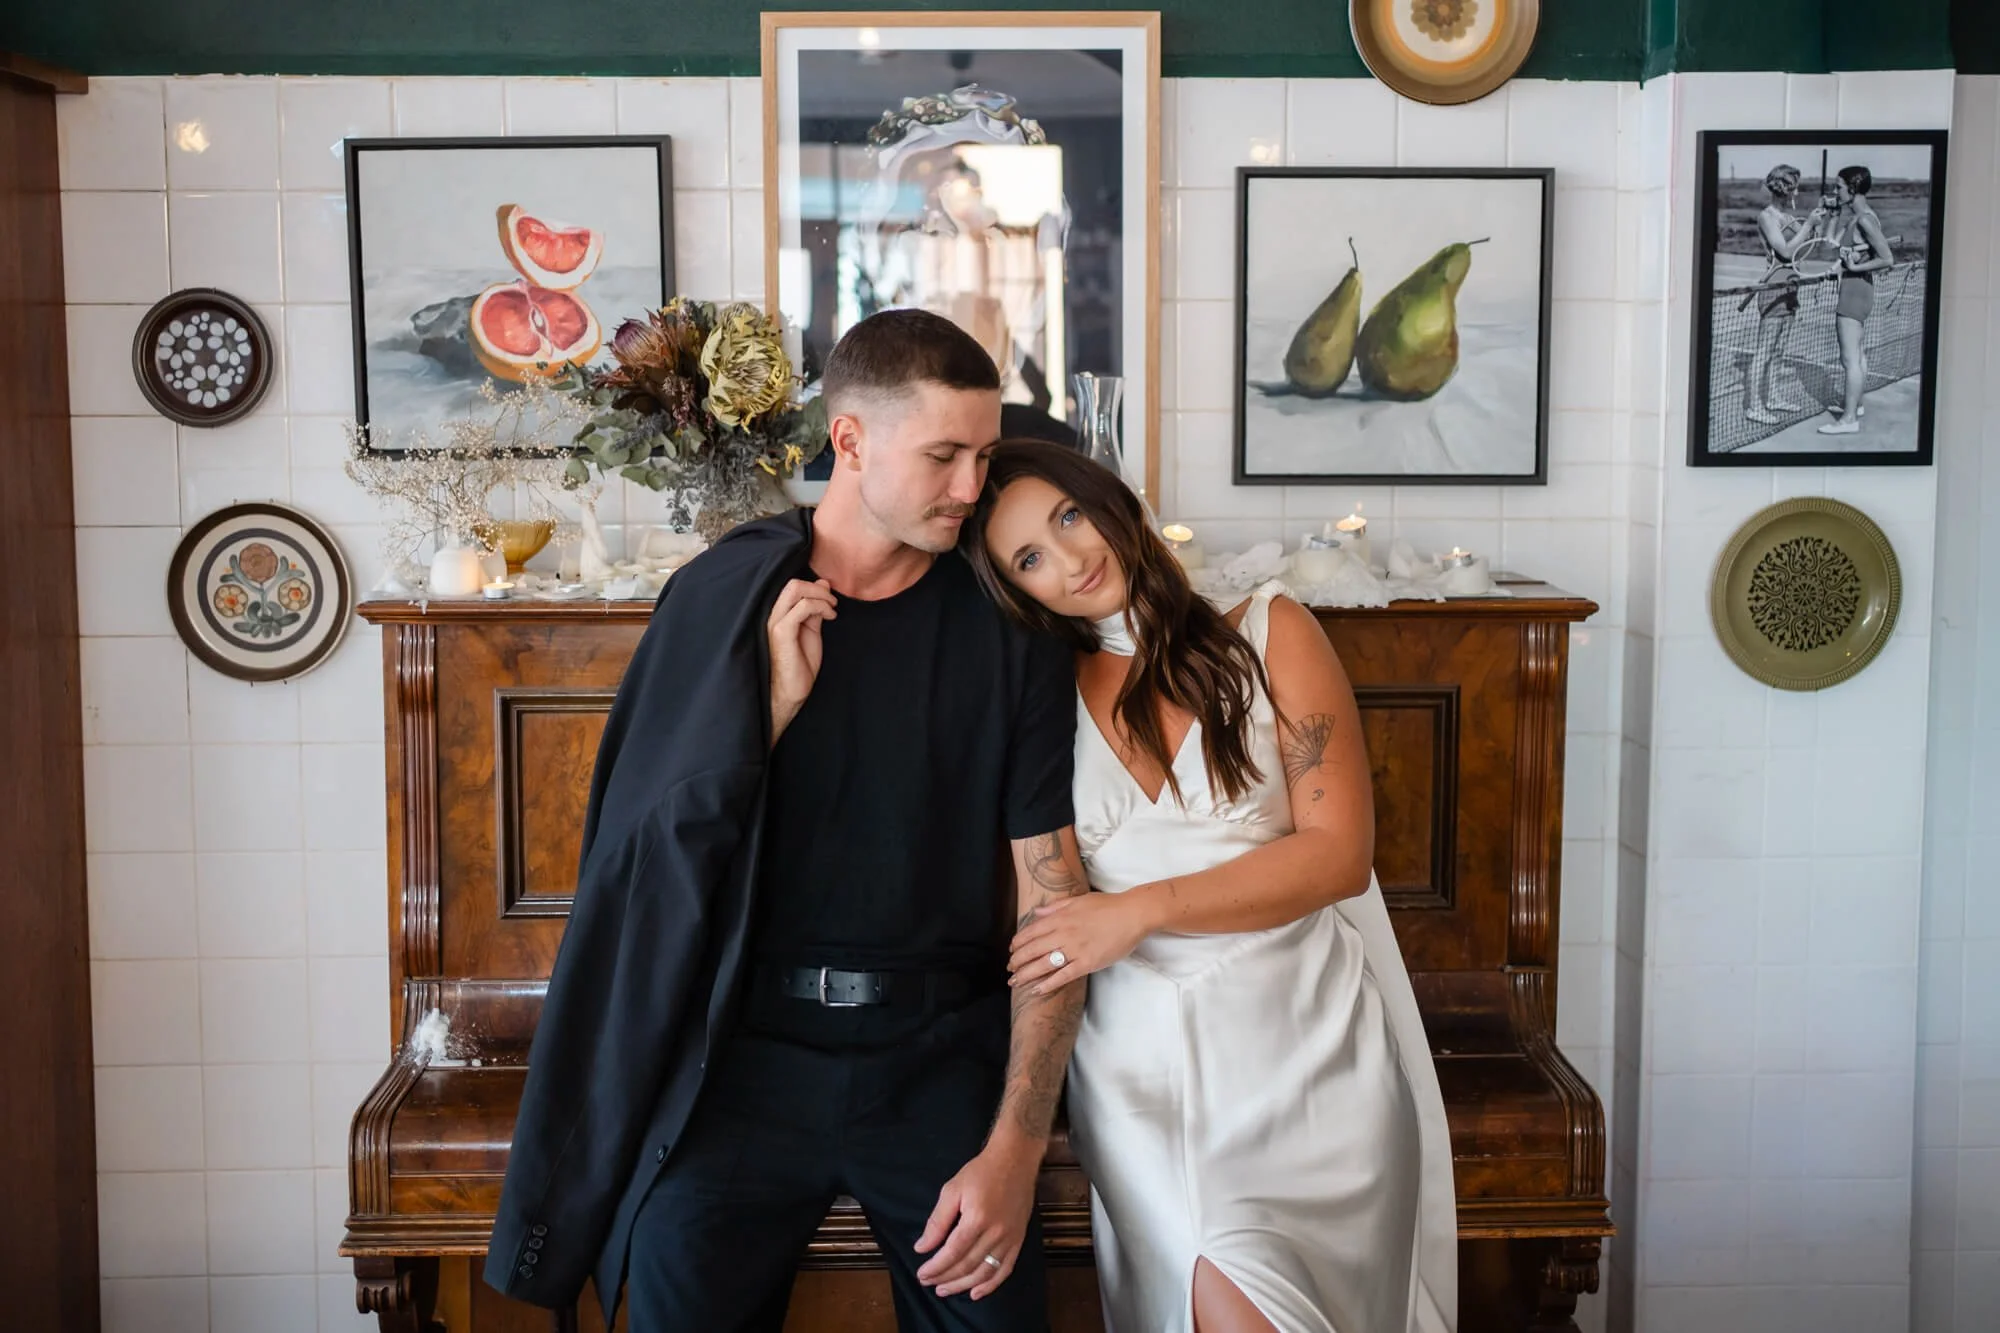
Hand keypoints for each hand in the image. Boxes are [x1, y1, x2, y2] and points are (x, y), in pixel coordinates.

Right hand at [767, 578, 834, 742]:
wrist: (790, 692)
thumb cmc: (800, 666)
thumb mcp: (811, 631)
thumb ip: (815, 609)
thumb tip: (822, 584)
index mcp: (779, 615)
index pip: (793, 585)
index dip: (815, 586)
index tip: (831, 598)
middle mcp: (774, 615)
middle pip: (793, 584)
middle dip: (818, 588)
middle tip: (833, 602)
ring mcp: (776, 623)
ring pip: (795, 590)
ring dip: (821, 596)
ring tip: (833, 610)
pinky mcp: (781, 632)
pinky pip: (801, 608)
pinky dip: (820, 607)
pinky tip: (830, 617)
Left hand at [914, 1135, 1041, 1299]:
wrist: (1015, 1160)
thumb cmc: (980, 1172)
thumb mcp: (952, 1189)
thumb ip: (937, 1221)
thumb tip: (922, 1247)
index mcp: (976, 1219)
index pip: (952, 1253)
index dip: (935, 1268)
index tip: (921, 1275)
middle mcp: (995, 1233)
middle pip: (967, 1265)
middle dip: (945, 1278)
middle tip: (928, 1283)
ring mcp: (1010, 1239)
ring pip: (984, 1272)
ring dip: (963, 1285)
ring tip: (945, 1290)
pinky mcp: (1019, 1240)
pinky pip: (1005, 1269)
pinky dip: (991, 1285)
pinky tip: (976, 1293)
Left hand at [1008, 889, 1152, 994]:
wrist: (1132, 914)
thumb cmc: (1107, 905)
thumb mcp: (1078, 900)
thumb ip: (1055, 907)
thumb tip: (1036, 913)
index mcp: (1060, 917)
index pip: (1031, 932)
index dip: (1018, 943)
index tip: (1011, 950)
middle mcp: (1063, 934)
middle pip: (1033, 950)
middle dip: (1017, 961)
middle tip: (1009, 969)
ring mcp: (1075, 949)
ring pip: (1043, 964)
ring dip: (1026, 974)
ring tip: (1015, 982)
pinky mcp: (1087, 963)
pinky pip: (1063, 976)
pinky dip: (1048, 984)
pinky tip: (1036, 990)